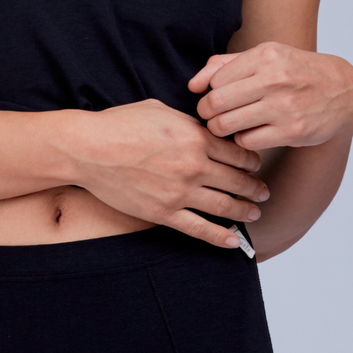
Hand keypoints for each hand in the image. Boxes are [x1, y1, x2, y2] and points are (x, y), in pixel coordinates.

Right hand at [69, 99, 269, 248]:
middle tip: (263, 191)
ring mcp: (180, 192)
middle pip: (237, 181)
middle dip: (254, 187)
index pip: (238, 153)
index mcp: (196, 138)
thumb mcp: (162, 110)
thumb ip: (189, 123)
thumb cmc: (120, 124)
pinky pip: (199, 229)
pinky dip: (220, 237)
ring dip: (244, 211)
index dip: (251, 160)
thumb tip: (205, 128)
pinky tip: (232, 241)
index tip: (255, 164)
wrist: (90, 149)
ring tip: (254, 213)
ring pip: (224, 206)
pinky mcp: (163, 212)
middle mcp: (194, 166)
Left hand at [189, 42, 352, 149]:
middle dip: (206, 113)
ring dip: (220, 129)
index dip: (209, 92)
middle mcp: (275, 79)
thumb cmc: (295, 71)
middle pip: (216, 103)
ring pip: (227, 125)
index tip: (215, 98)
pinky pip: (247, 142)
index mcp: (265, 56)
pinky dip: (242, 140)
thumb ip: (225, 66)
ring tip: (226, 126)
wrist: (343, 91)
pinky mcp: (292, 131)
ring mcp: (284, 107)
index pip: (215, 80)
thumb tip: (192, 86)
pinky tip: (250, 133)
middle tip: (211, 116)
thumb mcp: (265, 57)